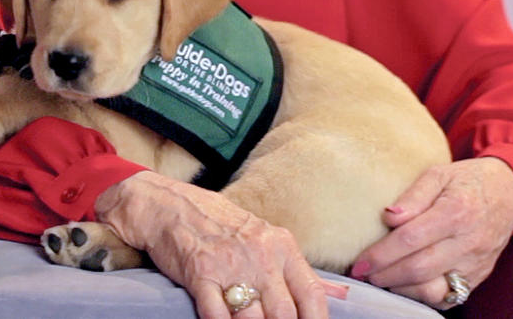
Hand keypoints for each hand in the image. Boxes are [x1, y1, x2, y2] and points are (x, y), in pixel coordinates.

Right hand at [95, 170, 347, 318]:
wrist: (169, 205)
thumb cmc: (221, 224)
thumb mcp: (267, 237)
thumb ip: (300, 271)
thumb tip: (343, 295)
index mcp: (281, 245)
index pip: (313, 296)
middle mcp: (260, 254)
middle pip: (284, 314)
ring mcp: (229, 264)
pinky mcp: (200, 273)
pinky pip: (217, 314)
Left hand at [351, 158, 512, 307]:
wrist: (509, 193)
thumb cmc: (467, 180)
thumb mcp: (438, 173)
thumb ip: (413, 195)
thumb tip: (388, 217)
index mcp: (455, 212)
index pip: (411, 238)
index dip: (382, 253)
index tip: (361, 260)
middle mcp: (468, 242)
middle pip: (420, 268)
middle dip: (386, 274)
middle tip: (363, 273)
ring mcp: (476, 263)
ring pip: (434, 288)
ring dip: (402, 289)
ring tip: (380, 280)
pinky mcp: (479, 276)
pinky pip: (450, 296)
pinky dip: (424, 296)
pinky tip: (405, 286)